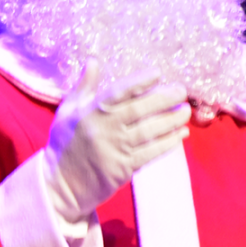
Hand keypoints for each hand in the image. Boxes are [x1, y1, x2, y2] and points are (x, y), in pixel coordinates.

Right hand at [43, 60, 190, 222]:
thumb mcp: (67, 112)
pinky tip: (180, 134)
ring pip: (149, 131)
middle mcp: (103, 129)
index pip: (117, 92)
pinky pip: (150, 153)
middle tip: (181, 91)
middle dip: (164, 99)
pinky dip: (168, 143)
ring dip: (171, 120)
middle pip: (138, 110)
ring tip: (186, 111)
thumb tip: (93, 61)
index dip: (139, 82)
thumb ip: (83, 87)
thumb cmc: (65, 145)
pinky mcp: (123, 169)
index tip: (158, 73)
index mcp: (89, 112)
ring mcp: (114, 150)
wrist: (60, 186)